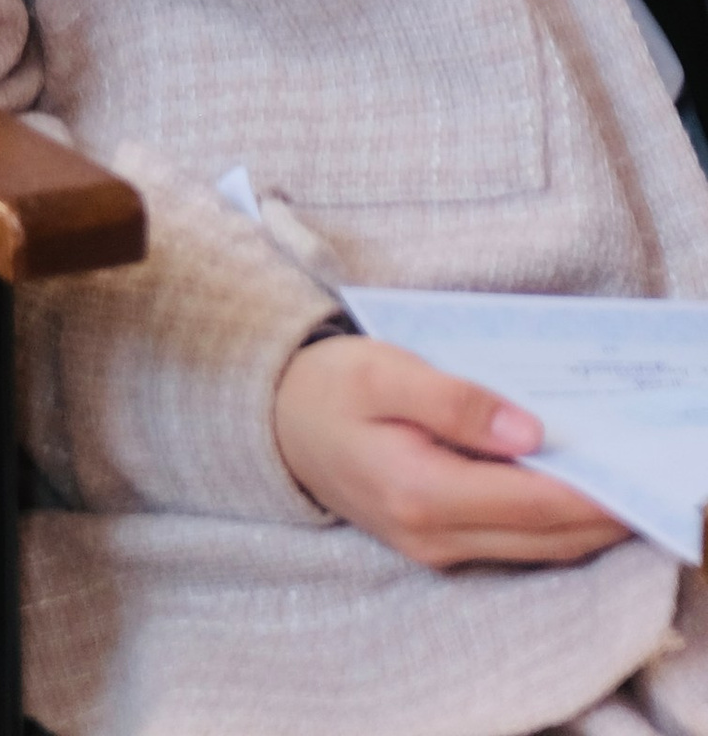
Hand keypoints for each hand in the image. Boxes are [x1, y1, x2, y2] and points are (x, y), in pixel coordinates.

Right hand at [271, 334, 627, 566]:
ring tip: (624, 484)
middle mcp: (432, 535)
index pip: (531, 503)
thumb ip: (457, 401)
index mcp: (420, 492)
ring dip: (583, 523)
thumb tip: (532, 431)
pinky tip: (573, 491)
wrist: (273, 419)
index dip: (590, 494)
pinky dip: (551, 522)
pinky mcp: (435, 544)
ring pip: (534, 547)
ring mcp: (434, 548)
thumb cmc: (327, 385)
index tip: (634, 473)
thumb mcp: (385, 370)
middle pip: (543, 536)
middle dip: (602, 514)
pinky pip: (512, 543)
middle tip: (645, 479)